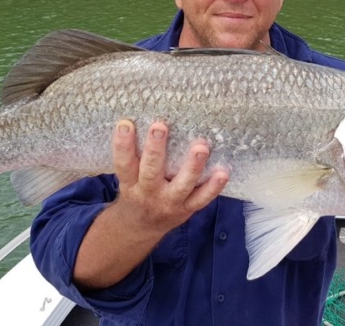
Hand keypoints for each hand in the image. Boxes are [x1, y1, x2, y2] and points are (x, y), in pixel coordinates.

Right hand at [112, 119, 228, 234]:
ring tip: (201, 148)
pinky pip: (201, 199)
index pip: (123, 163)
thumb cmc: (136, 191)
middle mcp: (148, 193)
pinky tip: (222, 173)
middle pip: (150, 172)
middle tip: (160, 126)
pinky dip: (213, 187)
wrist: (141, 227)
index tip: (125, 123)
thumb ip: (134, 155)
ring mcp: (169, 202)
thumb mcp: (128, 177)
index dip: (122, 144)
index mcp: (130, 183)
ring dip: (192, 167)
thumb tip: (145, 116)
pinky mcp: (187, 209)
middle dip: (155, 149)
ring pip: (181, 185)